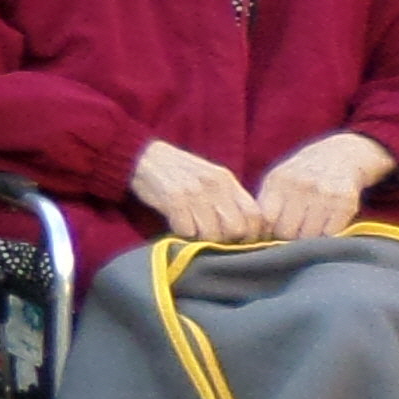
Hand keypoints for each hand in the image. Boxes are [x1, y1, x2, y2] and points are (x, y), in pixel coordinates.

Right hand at [129, 138, 268, 243]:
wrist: (143, 157)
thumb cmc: (178, 172)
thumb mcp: (210, 178)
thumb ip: (227, 199)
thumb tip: (244, 229)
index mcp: (227, 181)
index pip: (254, 215)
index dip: (251, 234)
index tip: (239, 242)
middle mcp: (215, 185)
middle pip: (235, 229)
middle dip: (225, 241)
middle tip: (212, 240)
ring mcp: (195, 192)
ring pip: (211, 234)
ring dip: (201, 240)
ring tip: (191, 232)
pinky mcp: (174, 199)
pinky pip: (186, 231)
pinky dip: (181, 234)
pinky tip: (176, 225)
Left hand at [251, 131, 393, 244]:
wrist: (344, 154)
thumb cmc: (303, 174)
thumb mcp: (279, 179)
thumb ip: (265, 204)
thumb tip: (257, 236)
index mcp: (278, 180)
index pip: (266, 220)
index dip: (268, 231)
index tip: (274, 230)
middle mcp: (301, 185)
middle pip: (287, 232)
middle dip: (288, 236)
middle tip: (294, 229)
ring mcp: (324, 193)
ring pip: (309, 236)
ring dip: (309, 237)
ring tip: (310, 225)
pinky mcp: (345, 202)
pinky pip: (331, 234)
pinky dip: (328, 234)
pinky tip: (327, 223)